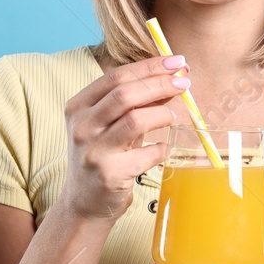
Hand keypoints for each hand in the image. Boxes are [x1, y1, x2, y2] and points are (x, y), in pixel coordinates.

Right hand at [55, 52, 189, 220]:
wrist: (83, 202)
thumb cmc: (101, 156)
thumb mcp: (109, 125)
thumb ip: (135, 102)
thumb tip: (172, 78)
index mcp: (78, 106)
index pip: (117, 76)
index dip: (149, 66)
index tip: (175, 61)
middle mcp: (82, 126)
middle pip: (126, 94)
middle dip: (160, 84)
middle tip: (184, 83)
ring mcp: (94, 151)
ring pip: (136, 120)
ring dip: (163, 114)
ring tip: (173, 115)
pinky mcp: (110, 174)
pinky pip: (148, 154)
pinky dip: (162, 148)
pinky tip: (163, 149)